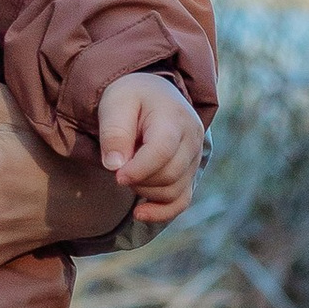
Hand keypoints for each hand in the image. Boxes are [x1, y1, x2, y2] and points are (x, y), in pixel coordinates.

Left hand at [98, 71, 204, 225]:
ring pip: (173, 191)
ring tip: (127, 172)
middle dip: (138, 179)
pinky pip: (182, 201)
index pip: (162, 152)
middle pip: (168, 175)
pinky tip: (140, 213)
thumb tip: (114, 166)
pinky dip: (162, 212)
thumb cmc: (131, 98)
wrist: (152, 94)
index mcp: (174, 118)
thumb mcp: (115, 104)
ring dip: (145, 191)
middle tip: (118, 167)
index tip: (116, 175)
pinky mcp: (190, 173)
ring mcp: (195, 158)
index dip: (138, 169)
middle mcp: (192, 139)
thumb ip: (113, 132)